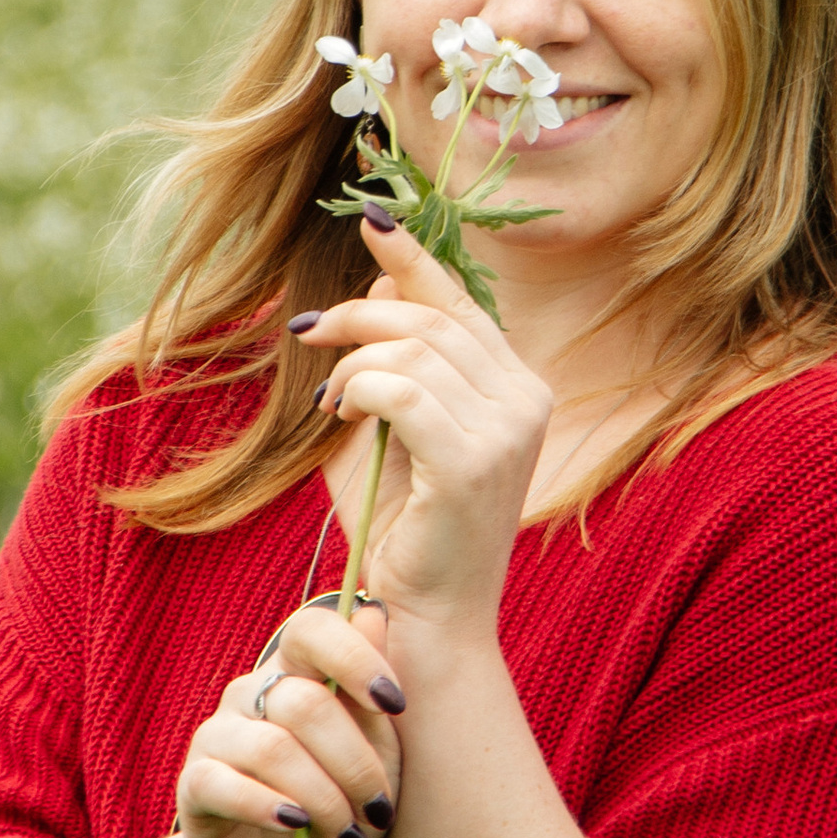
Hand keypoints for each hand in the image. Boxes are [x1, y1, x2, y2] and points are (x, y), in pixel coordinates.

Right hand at [173, 593, 405, 837]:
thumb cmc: (333, 808)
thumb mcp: (375, 761)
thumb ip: (373, 701)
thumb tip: (376, 610)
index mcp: (296, 674)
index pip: (312, 629)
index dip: (355, 656)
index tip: (396, 704)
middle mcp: (251, 693)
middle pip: (305, 702)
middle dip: (354, 762)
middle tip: (377, 808)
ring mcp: (217, 736)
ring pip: (273, 749)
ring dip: (324, 798)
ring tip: (347, 834)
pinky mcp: (193, 784)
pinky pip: (225, 784)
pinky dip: (268, 807)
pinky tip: (297, 826)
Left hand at [288, 218, 552, 638]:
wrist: (429, 618)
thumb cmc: (410, 529)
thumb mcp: (400, 429)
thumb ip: (399, 361)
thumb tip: (385, 283)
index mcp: (520, 389)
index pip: (463, 303)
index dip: (415, 258)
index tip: (371, 220)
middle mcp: (527, 401)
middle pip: (432, 319)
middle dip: (360, 314)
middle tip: (309, 334)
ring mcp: (507, 431)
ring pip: (412, 350)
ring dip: (352, 363)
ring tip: (329, 400)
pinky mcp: (473, 461)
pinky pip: (400, 390)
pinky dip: (359, 390)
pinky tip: (340, 413)